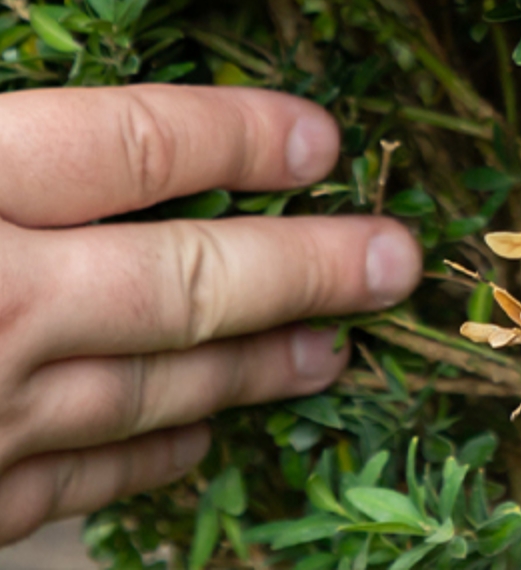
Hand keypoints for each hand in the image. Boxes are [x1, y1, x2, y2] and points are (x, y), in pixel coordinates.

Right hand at [0, 83, 417, 544]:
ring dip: (255, 368)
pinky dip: (152, 454)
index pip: (137, 147)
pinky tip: (202, 432)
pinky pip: (80, 477)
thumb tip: (113, 132)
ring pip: (150, 387)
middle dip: (305, 269)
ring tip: (335, 350)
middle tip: (394, 261)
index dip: (242, 138)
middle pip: (179, 279)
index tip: (324, 141)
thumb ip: (17, 135)